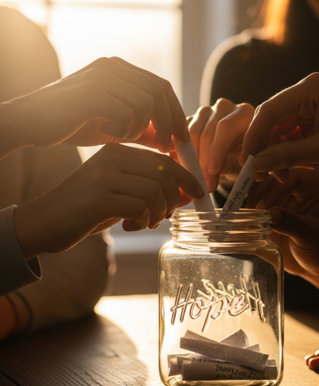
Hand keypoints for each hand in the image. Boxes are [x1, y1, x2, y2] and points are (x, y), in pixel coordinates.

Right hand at [5, 57, 188, 152]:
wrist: (34, 123)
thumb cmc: (75, 124)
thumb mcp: (115, 126)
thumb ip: (141, 129)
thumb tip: (169, 141)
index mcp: (121, 71)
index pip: (161, 87)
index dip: (176, 113)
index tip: (182, 139)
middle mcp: (113, 67)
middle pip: (159, 91)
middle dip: (169, 122)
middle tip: (168, 147)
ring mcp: (102, 76)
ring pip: (145, 102)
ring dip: (141, 128)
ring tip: (123, 138)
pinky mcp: (91, 91)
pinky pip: (125, 112)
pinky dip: (124, 129)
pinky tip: (108, 134)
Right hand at [14, 143, 203, 257]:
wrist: (45, 221)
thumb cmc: (87, 209)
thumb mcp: (122, 194)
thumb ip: (150, 190)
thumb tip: (187, 194)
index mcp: (118, 152)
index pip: (164, 159)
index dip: (186, 177)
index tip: (197, 194)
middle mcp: (112, 157)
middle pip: (164, 174)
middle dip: (174, 199)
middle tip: (165, 216)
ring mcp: (104, 176)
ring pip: (155, 191)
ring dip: (159, 213)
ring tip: (147, 223)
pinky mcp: (98, 198)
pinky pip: (140, 207)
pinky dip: (144, 220)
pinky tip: (132, 226)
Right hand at [189, 98, 253, 191]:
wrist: (233, 156)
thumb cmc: (242, 160)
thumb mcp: (242, 165)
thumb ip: (231, 165)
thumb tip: (213, 170)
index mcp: (243, 113)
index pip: (226, 127)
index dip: (217, 150)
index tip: (213, 171)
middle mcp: (223, 108)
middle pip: (207, 132)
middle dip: (203, 161)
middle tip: (203, 183)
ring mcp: (205, 112)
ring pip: (191, 134)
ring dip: (191, 160)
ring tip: (194, 180)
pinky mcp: (190, 120)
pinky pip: (180, 137)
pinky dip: (181, 156)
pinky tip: (185, 171)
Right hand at [241, 72, 318, 209]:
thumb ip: (287, 156)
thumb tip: (254, 165)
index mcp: (310, 89)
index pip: (269, 110)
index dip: (253, 137)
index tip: (245, 160)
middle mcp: (306, 94)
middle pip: (270, 121)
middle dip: (262, 148)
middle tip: (255, 173)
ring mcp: (308, 108)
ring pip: (276, 132)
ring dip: (273, 155)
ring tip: (277, 176)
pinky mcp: (310, 122)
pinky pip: (288, 138)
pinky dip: (284, 155)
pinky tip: (286, 171)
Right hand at [247, 167, 318, 308]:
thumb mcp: (311, 235)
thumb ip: (292, 223)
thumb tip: (270, 214)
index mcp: (311, 180)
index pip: (286, 173)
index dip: (271, 189)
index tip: (260, 207)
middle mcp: (293, 180)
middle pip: (266, 178)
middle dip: (256, 199)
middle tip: (251, 219)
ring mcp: (278, 192)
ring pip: (254, 189)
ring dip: (248, 206)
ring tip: (248, 225)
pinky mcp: (267, 204)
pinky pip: (249, 202)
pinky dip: (244, 213)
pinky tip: (244, 227)